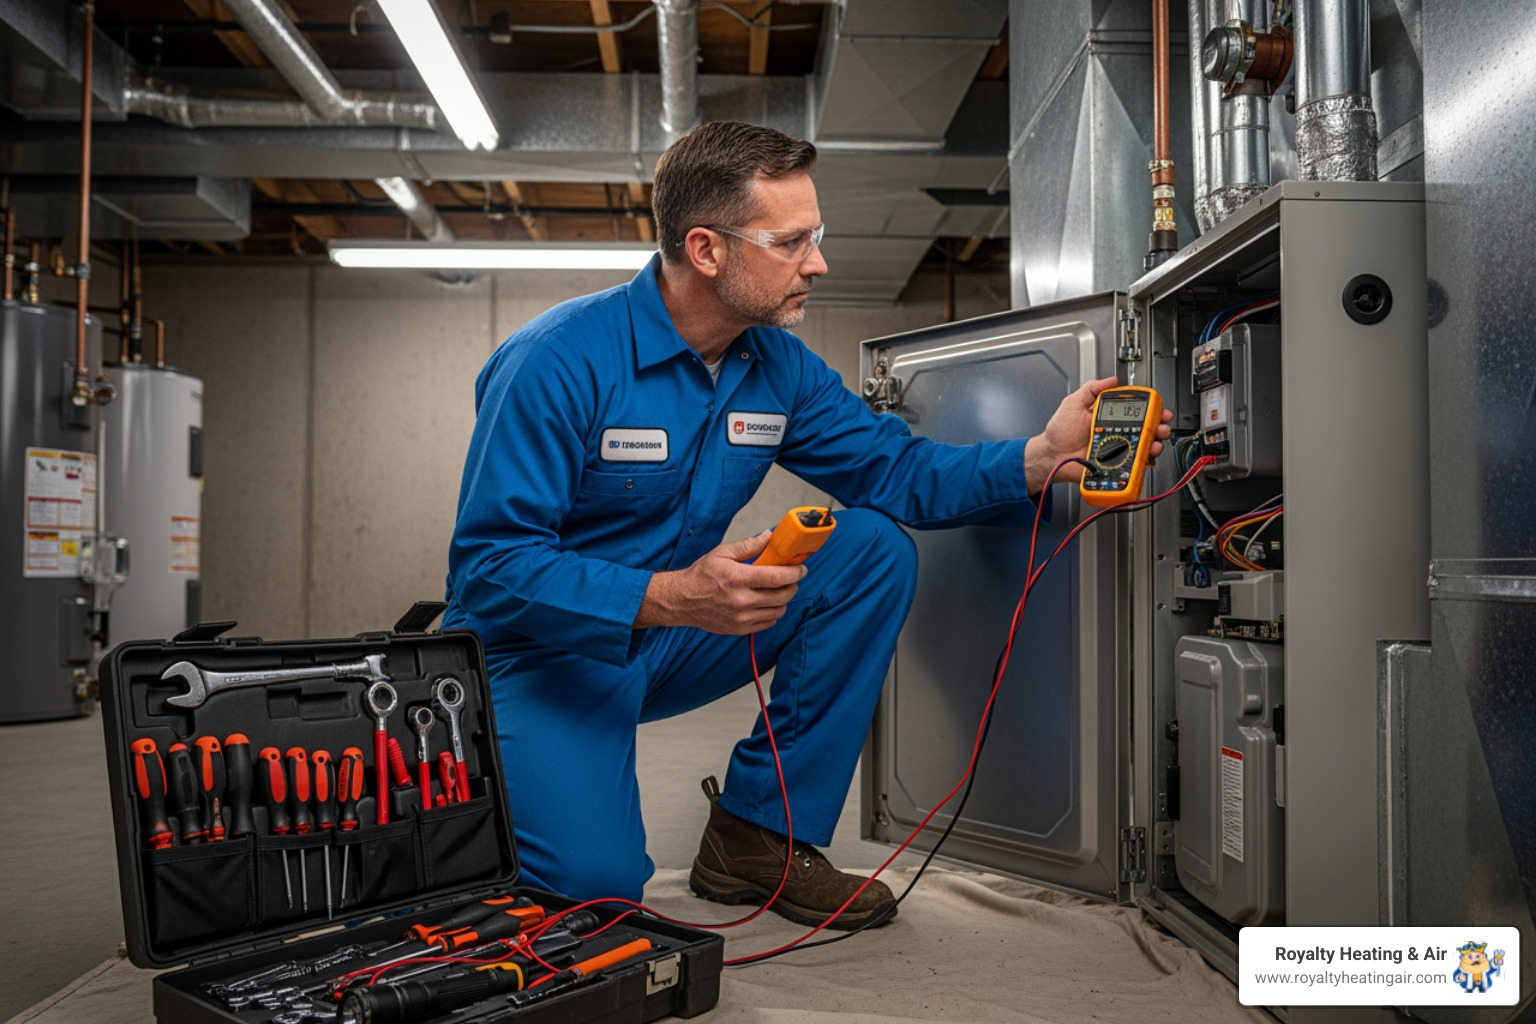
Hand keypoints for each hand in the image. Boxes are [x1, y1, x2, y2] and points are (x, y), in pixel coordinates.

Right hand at [635, 531, 806, 633]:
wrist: (681, 601)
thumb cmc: (701, 575)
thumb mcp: (722, 553)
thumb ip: (749, 546)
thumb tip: (770, 537)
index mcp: (737, 578)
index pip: (776, 577)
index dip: (794, 573)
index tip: (801, 568)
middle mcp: (741, 600)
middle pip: (782, 596)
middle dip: (792, 585)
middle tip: (792, 578)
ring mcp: (741, 618)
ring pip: (778, 611)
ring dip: (783, 600)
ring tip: (778, 590)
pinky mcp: (739, 629)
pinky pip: (768, 623)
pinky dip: (773, 613)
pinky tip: (767, 603)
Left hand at [1023, 376, 1173, 492]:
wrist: (1051, 456)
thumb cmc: (1059, 432)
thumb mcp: (1073, 403)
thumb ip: (1091, 389)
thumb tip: (1111, 379)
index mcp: (1108, 418)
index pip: (1135, 412)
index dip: (1149, 410)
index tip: (1158, 408)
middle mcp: (1115, 433)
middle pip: (1145, 430)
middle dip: (1159, 427)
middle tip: (1161, 427)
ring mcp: (1116, 450)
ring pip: (1143, 447)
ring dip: (1154, 445)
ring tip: (1155, 443)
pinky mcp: (1114, 465)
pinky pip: (1133, 465)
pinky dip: (1142, 462)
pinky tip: (1145, 458)